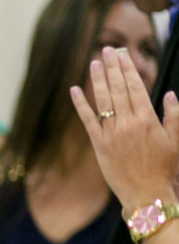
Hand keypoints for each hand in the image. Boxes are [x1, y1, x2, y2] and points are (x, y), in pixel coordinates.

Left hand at [70, 46, 178, 208]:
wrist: (147, 194)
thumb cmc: (165, 168)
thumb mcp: (176, 140)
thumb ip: (174, 115)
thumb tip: (170, 94)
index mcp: (147, 119)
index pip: (136, 87)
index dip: (128, 69)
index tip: (122, 55)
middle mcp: (127, 123)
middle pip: (118, 89)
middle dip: (113, 68)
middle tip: (107, 50)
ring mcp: (111, 134)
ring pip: (102, 101)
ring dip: (97, 80)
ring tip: (94, 62)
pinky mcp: (98, 145)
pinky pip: (87, 120)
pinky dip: (80, 104)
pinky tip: (74, 89)